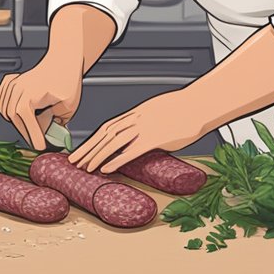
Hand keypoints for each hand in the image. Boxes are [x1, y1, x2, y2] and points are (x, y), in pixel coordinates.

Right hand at [0, 58, 82, 150]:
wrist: (64, 59)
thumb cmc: (68, 78)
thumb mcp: (68, 106)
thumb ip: (57, 122)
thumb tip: (51, 136)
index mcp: (29, 93)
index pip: (26, 120)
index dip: (32, 135)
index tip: (39, 146)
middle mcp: (18, 88)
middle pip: (14, 117)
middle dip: (26, 130)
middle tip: (38, 139)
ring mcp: (13, 84)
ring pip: (6, 110)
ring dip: (17, 121)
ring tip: (31, 126)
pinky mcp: (11, 81)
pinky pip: (1, 99)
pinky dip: (5, 107)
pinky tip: (15, 112)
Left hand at [68, 89, 207, 173]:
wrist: (200, 104)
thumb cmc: (186, 109)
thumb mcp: (161, 111)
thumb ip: (149, 122)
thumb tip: (143, 133)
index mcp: (137, 113)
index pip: (108, 127)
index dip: (92, 139)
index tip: (82, 150)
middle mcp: (136, 119)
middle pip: (105, 134)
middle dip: (88, 148)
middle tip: (73, 161)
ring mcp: (145, 128)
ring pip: (113, 142)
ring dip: (96, 155)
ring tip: (84, 168)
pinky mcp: (156, 138)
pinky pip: (132, 150)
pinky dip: (116, 160)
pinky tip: (105, 169)